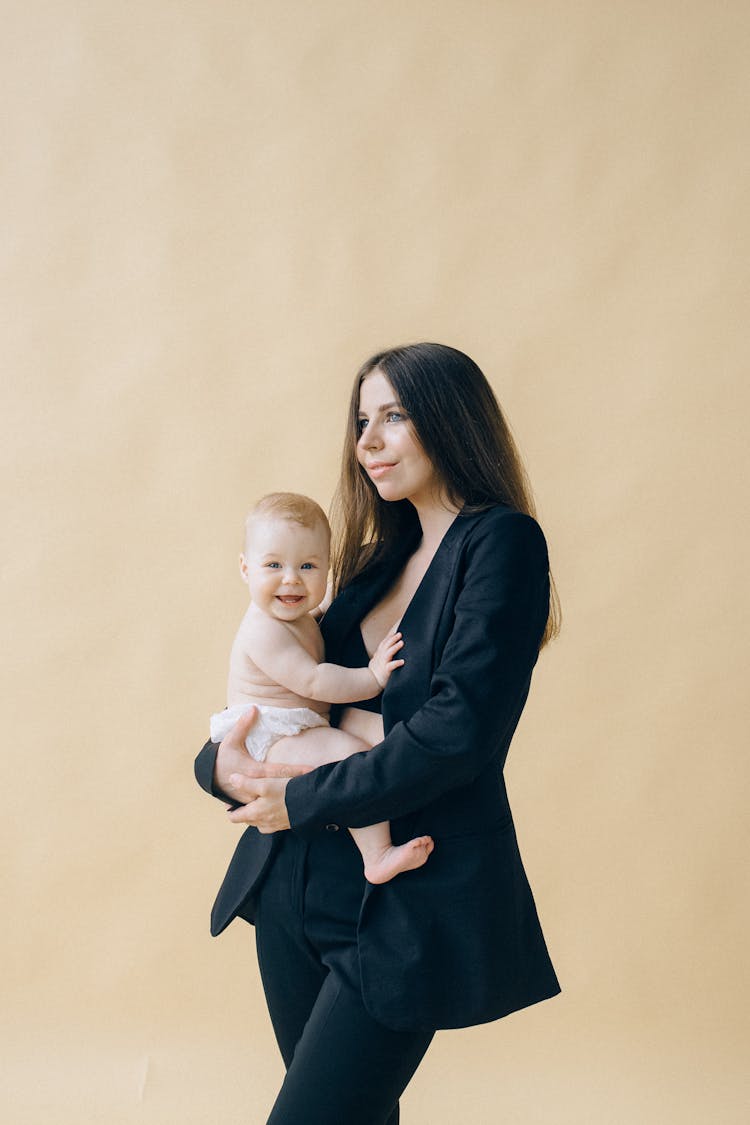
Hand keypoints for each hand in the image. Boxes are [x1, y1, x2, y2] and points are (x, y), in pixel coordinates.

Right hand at [214, 706, 311, 831]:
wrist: (210, 777)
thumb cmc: (223, 758)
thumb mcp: (230, 741)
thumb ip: (243, 725)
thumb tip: (253, 709)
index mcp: (254, 771)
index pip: (279, 771)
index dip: (295, 770)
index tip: (311, 770)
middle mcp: (256, 787)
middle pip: (282, 787)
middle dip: (299, 785)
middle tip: (319, 783)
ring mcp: (255, 797)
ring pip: (276, 799)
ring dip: (293, 797)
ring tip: (313, 794)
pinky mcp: (253, 803)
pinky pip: (269, 806)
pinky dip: (283, 806)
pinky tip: (297, 806)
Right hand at [368, 627, 404, 688]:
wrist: (369, 683)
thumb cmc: (375, 673)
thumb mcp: (376, 661)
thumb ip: (381, 655)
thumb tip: (386, 649)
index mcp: (378, 654)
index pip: (383, 643)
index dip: (389, 637)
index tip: (395, 631)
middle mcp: (380, 657)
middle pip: (386, 645)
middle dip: (392, 639)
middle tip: (400, 634)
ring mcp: (382, 664)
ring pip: (388, 653)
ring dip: (395, 647)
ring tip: (401, 643)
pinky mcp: (385, 671)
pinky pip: (391, 666)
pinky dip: (396, 663)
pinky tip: (402, 661)